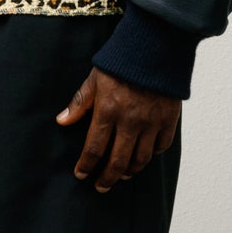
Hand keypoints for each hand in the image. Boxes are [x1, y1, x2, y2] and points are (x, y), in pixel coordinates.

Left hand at [56, 67, 180, 191]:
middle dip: (106, 178)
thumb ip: (80, 102)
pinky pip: (161, 146)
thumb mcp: (95, 78)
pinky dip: (152, 155)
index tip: (81, 174)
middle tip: (100, 186)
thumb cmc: (122, 60)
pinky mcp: (169, 119)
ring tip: (122, 175)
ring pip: (140, 159)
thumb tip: (62, 121)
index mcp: (108, 111)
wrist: (156, 45)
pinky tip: (144, 156)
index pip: (94, 148)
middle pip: (118, 161)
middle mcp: (131, 121)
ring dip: (129, 171)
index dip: (87, 165)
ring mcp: (152, 122)